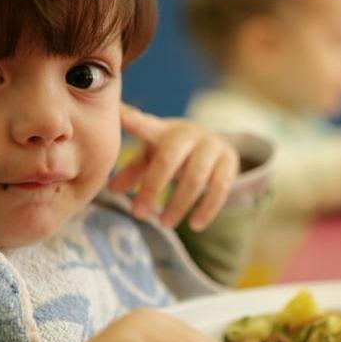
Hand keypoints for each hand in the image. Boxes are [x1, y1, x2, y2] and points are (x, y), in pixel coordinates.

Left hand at [109, 103, 238, 230]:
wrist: (214, 143)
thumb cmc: (174, 151)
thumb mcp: (152, 156)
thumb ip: (133, 171)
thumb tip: (111, 190)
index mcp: (163, 130)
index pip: (145, 124)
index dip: (132, 120)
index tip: (119, 116)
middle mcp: (188, 134)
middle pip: (168, 159)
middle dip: (152, 188)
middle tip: (139, 214)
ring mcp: (212, 145)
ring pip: (195, 177)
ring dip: (178, 204)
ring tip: (164, 224)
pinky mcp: (230, 160)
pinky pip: (220, 187)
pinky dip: (207, 209)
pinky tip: (195, 225)